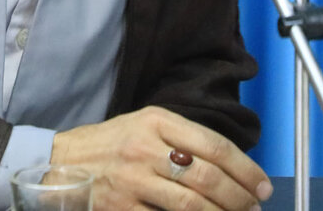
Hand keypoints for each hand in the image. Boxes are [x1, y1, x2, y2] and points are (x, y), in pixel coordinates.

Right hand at [51, 106, 272, 209]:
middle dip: (239, 197)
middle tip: (254, 207)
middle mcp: (145, 147)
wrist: (59, 163)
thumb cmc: (109, 145)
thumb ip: (182, 140)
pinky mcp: (120, 208)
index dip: (245, 169)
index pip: (213, 145)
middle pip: (206, 177)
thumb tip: (230, 167)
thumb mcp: (144, 125)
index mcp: (156, 121)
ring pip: (190, 204)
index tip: (263, 186)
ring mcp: (131, 180)